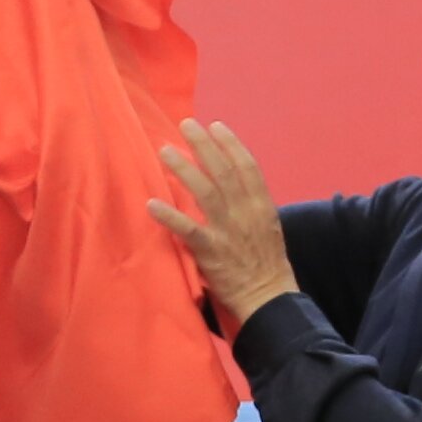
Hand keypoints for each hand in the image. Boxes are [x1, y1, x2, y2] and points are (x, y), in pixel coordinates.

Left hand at [147, 120, 300, 329]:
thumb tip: (234, 186)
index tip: (215, 126)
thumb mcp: (268, 227)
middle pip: (223, 170)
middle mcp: (245, 212)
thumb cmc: (266, 264)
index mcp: (262, 205)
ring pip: (205, 191)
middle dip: (204, 144)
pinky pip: (188, 230)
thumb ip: (251, 205)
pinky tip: (151, 204)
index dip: (230, 143)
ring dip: (184, 168)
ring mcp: (228, 230)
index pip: (246, 165)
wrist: (269, 297)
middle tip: (185, 124)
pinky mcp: (211, 251)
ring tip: (166, 150)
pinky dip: (169, 216)